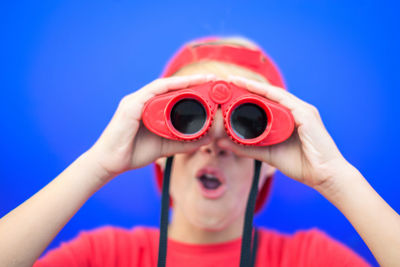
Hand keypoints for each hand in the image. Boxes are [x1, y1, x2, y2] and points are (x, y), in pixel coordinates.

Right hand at [87, 74, 215, 182]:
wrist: (110, 163)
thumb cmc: (134, 152)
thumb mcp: (166, 146)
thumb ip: (183, 141)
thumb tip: (206, 139)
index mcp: (150, 107)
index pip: (174, 93)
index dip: (193, 87)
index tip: (212, 85)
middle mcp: (143, 100)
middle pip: (171, 86)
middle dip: (193, 81)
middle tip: (213, 79)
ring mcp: (136, 101)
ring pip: (164, 86)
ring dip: (185, 81)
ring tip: (204, 80)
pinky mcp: (130, 106)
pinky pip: (152, 92)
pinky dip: (169, 87)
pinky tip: (184, 84)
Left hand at [218, 75, 350, 188]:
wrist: (325, 176)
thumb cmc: (301, 164)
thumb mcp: (267, 154)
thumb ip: (246, 148)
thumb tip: (221, 143)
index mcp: (289, 117)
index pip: (266, 100)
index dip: (248, 93)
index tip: (229, 88)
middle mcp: (296, 110)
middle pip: (269, 94)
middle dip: (249, 86)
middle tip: (229, 80)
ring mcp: (303, 110)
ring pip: (275, 94)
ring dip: (256, 86)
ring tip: (237, 81)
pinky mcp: (307, 115)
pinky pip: (285, 100)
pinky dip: (269, 94)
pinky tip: (254, 89)